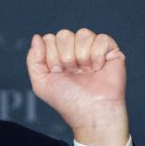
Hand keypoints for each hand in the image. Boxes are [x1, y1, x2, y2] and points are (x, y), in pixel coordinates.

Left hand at [26, 29, 128, 145]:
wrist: (91, 112)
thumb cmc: (67, 101)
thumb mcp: (41, 83)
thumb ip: (33, 59)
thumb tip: (37, 37)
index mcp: (58, 56)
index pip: (49, 39)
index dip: (51, 56)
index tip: (58, 72)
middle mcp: (74, 50)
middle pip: (64, 34)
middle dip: (65, 56)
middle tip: (72, 72)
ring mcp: (92, 49)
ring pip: (83, 33)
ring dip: (81, 56)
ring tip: (86, 71)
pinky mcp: (111, 51)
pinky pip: (101, 38)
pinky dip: (97, 55)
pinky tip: (98, 68)